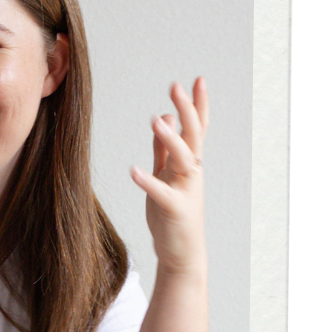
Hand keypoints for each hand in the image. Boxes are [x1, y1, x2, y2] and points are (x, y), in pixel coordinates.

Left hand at [130, 77, 207, 276]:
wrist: (181, 252)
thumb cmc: (172, 214)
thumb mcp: (166, 175)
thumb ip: (164, 148)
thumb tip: (166, 116)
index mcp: (189, 164)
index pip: (197, 128)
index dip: (198, 105)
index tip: (197, 80)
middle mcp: (192, 173)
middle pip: (194, 137)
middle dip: (187, 111)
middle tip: (176, 86)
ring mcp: (186, 191)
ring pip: (184, 160)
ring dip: (170, 140)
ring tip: (155, 120)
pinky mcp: (174, 210)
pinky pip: (162, 193)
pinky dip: (148, 181)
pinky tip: (133, 170)